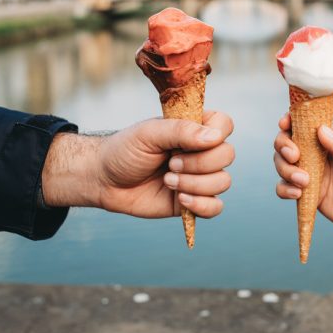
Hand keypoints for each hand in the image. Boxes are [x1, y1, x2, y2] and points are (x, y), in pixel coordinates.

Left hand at [42, 111, 234, 218]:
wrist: (105, 180)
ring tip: (167, 181)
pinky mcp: (194, 201)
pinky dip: (201, 205)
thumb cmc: (125, 150)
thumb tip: (215, 137)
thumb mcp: (149, 133)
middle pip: (227, 155)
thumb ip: (181, 131)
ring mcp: (199, 177)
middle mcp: (201, 152)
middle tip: (170, 164)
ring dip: (194, 184)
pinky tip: (180, 199)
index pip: (225, 125)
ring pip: (223, 182)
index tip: (189, 142)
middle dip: (199, 163)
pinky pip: (216, 207)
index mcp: (194, 129)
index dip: (217, 134)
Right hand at [273, 114, 332, 237]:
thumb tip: (322, 130)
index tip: (285, 124)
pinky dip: (284, 188)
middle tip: (295, 157)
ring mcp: (310, 172)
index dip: (292, 119)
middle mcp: (318, 152)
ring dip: (285, 169)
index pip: (308, 121)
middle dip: (283, 145)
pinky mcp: (305, 192)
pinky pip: (283, 186)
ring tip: (304, 182)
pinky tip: (298, 194)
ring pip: (281, 162)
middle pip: (287, 140)